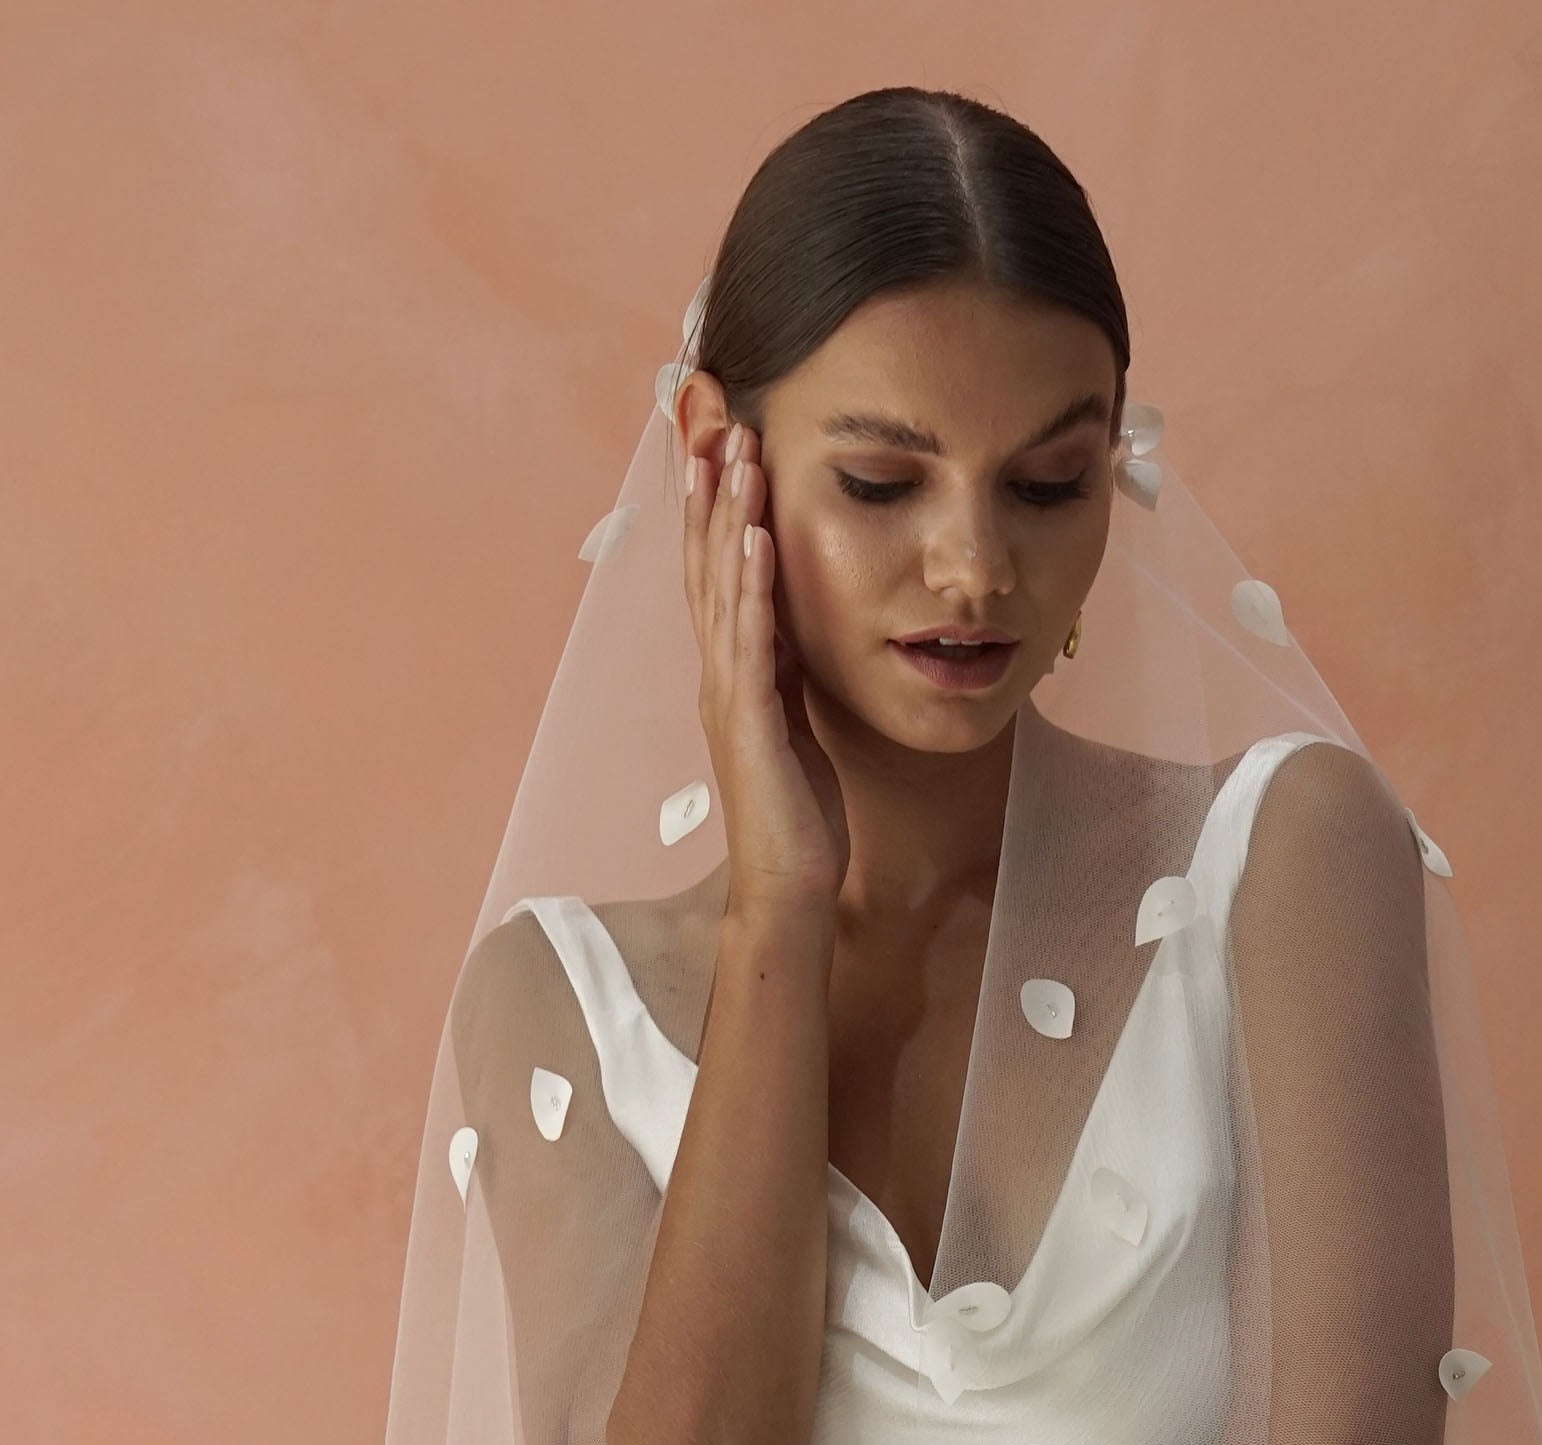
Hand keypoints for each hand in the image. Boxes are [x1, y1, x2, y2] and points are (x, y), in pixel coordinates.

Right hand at [681, 415, 849, 915]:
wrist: (788, 886)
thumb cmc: (798, 816)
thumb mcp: (799, 725)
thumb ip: (789, 674)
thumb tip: (796, 629)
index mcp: (733, 674)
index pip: (716, 576)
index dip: (715, 513)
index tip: (722, 450)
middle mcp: (719, 674)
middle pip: (706, 566)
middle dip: (711, 493)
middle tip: (715, 423)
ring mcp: (728, 695)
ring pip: (722, 588)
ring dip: (728, 517)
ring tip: (736, 455)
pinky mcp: (749, 720)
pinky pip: (749, 639)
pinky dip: (750, 584)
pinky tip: (755, 537)